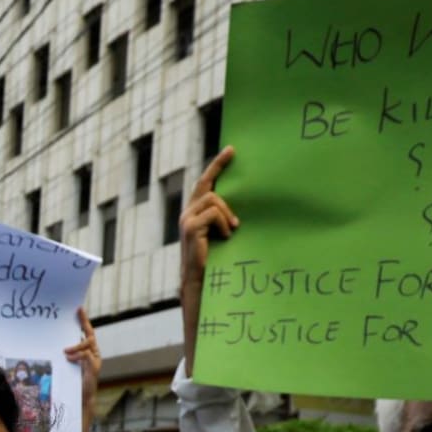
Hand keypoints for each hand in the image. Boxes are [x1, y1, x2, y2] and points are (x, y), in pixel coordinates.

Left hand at [64, 307, 99, 421]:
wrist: (81, 398)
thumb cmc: (74, 381)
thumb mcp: (68, 364)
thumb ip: (67, 354)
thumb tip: (57, 344)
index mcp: (88, 351)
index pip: (87, 332)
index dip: (84, 320)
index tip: (78, 308)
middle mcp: (94, 353)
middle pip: (90, 335)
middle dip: (84, 323)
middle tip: (77, 315)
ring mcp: (95, 360)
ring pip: (88, 343)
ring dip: (76, 345)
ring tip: (65, 351)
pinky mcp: (94, 368)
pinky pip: (86, 355)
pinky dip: (77, 355)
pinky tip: (68, 358)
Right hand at [180, 146, 239, 289]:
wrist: (201, 281)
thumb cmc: (215, 259)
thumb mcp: (221, 233)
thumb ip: (225, 217)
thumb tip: (245, 204)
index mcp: (195, 213)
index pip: (204, 184)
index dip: (216, 166)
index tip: (231, 150)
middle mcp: (187, 212)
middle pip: (205, 183)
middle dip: (218, 166)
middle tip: (233, 152)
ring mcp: (186, 218)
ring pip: (213, 199)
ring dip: (227, 214)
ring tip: (231, 230)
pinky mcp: (190, 226)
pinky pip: (213, 213)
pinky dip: (223, 224)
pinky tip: (226, 236)